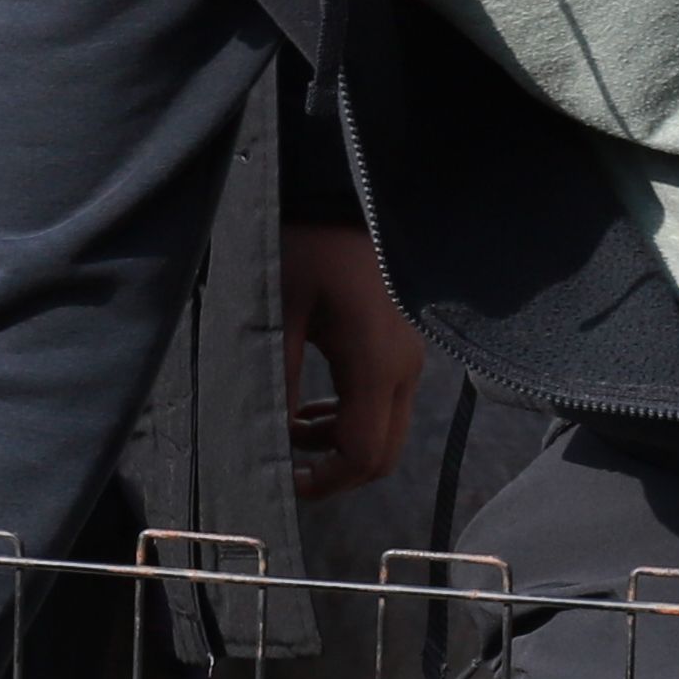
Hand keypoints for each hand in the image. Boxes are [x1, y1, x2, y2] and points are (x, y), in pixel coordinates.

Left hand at [282, 219, 420, 498]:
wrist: (339, 198)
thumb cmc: (306, 249)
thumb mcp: (279, 313)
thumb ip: (280, 380)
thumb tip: (270, 437)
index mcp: (375, 363)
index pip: (364, 453)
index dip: (326, 481)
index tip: (284, 478)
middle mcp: (402, 368)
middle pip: (383, 454)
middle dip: (335, 472)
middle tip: (287, 467)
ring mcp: (407, 358)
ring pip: (386, 432)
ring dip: (339, 445)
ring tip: (289, 430)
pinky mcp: (401, 348)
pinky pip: (384, 404)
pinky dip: (350, 420)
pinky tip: (312, 408)